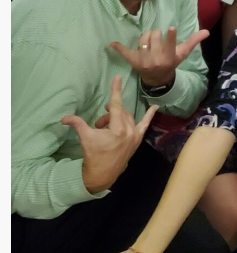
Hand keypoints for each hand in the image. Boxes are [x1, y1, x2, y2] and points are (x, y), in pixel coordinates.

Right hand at [61, 76, 158, 193]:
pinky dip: (149, 115)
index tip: (117, 78)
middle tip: (99, 123)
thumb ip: (77, 123)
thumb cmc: (94, 155)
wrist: (102, 174)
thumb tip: (63, 118)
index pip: (116, 105)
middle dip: (109, 114)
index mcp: (118, 129)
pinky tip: (155, 106)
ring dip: (117, 117)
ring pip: (128, 118)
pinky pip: (145, 125)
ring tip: (106, 127)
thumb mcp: (85, 137)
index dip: (115, 91)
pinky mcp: (137, 141)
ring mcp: (135, 136)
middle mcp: (130, 131)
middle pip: (120, 112)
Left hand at [110, 27, 208, 88]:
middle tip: (157, 38)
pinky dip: (119, 48)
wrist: (158, 80)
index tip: (171, 28)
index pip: (170, 45)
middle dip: (156, 33)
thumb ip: (193, 42)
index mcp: (169, 57)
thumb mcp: (182, 54)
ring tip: (149, 42)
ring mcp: (144, 61)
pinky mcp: (134, 62)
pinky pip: (126, 52)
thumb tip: (207, 31)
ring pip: (143, 39)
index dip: (171, 36)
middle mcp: (157, 59)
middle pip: (154, 36)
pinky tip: (112, 44)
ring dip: (146, 37)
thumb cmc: (171, 63)